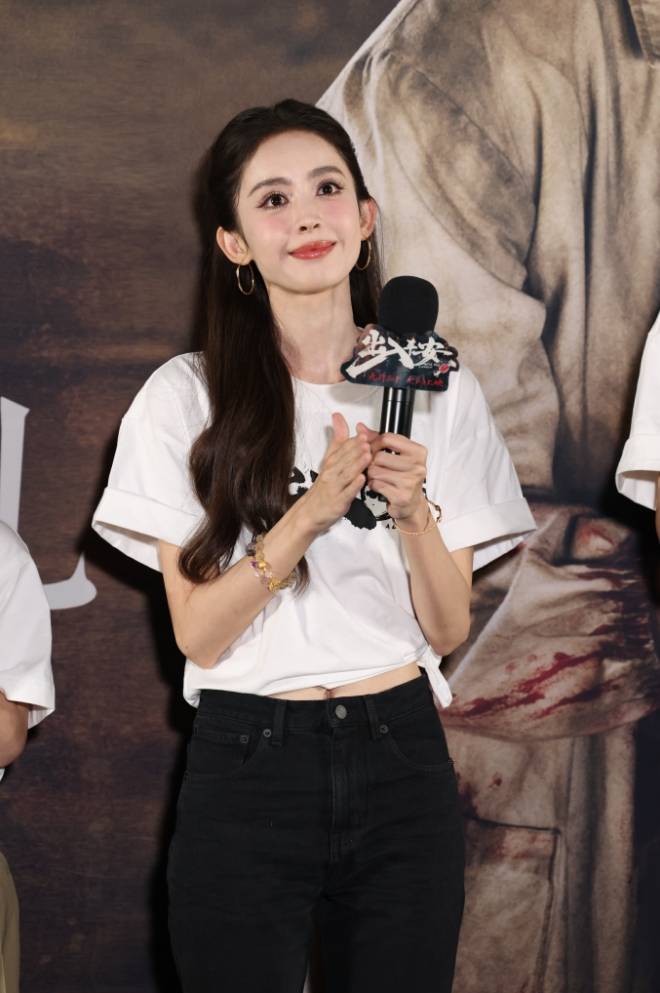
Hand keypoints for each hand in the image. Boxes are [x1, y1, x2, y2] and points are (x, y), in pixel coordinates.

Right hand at [302, 413, 371, 532]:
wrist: (310, 511)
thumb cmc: (324, 485)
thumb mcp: (329, 459)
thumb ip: (338, 438)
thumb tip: (338, 417)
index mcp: (331, 461)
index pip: (342, 448)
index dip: (354, 441)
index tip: (364, 433)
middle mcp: (332, 473)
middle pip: (345, 459)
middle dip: (356, 450)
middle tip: (367, 441)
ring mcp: (334, 487)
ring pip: (346, 474)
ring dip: (357, 464)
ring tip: (367, 456)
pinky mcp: (338, 502)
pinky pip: (347, 493)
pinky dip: (354, 486)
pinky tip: (361, 479)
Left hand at [357, 422, 427, 524]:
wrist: (411, 503)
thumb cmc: (404, 477)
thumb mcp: (395, 454)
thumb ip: (377, 439)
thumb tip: (360, 428)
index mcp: (418, 452)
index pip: (387, 438)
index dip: (374, 443)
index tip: (373, 448)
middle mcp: (417, 466)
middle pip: (379, 456)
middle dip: (372, 462)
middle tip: (375, 467)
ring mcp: (410, 481)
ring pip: (375, 471)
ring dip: (371, 475)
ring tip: (378, 477)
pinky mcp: (401, 496)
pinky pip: (376, 484)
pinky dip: (373, 485)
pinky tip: (379, 486)